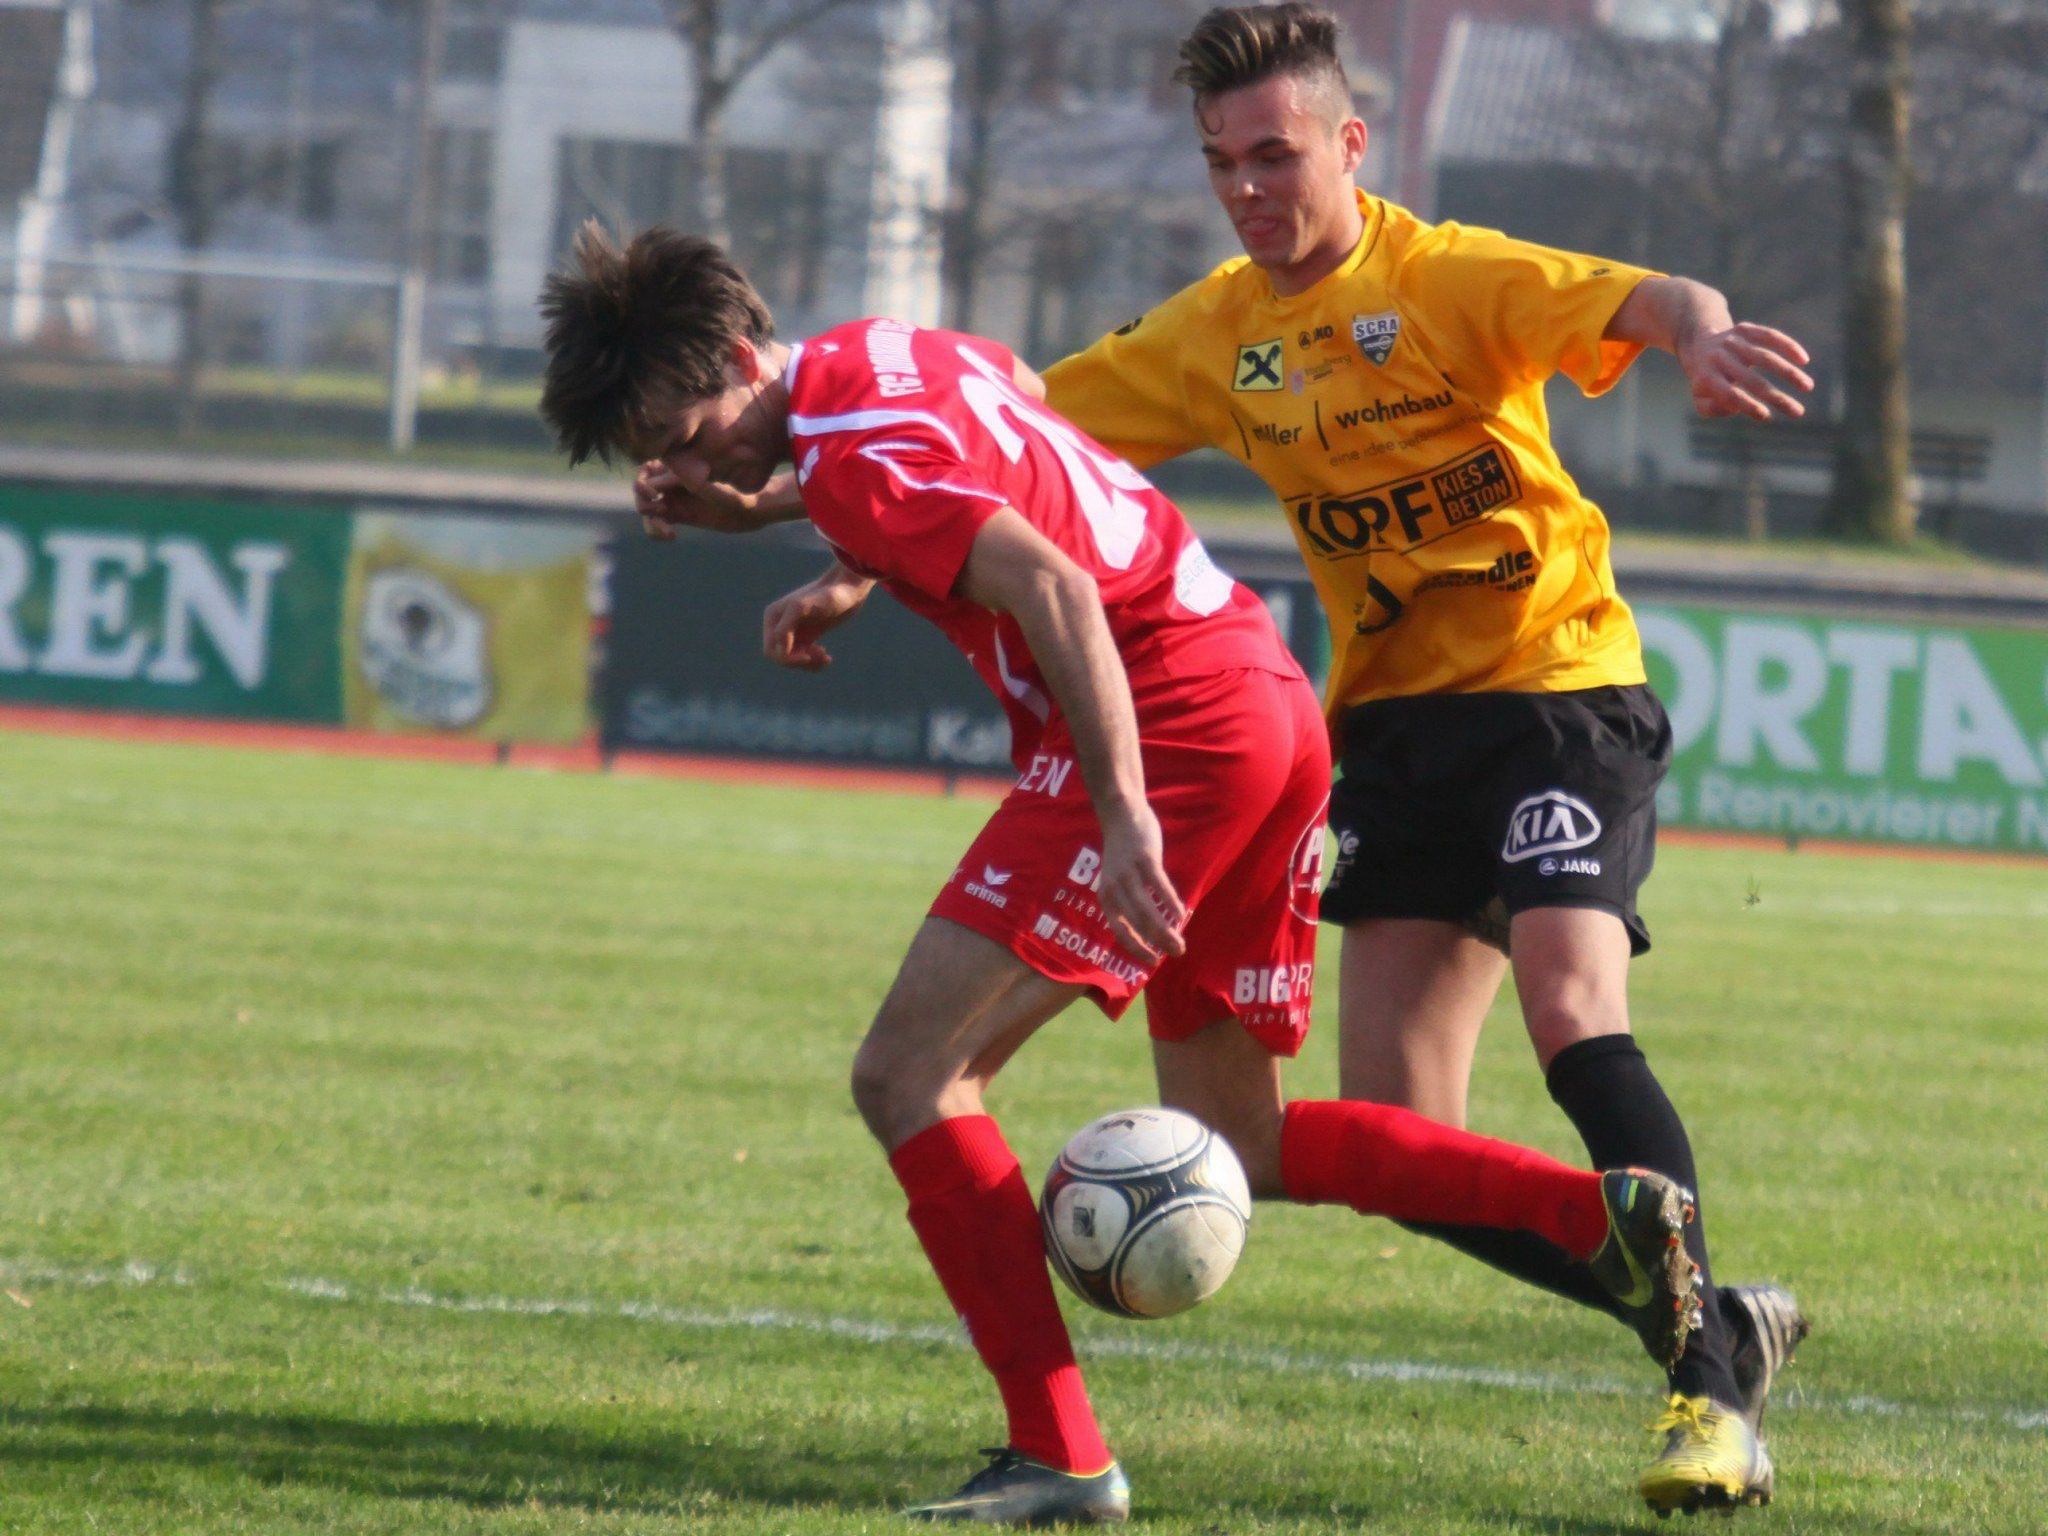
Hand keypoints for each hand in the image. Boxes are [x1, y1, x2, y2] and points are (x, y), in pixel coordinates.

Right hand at [633, 460, 776, 538]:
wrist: (756, 509)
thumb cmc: (741, 495)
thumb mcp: (718, 492)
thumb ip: (690, 485)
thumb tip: (658, 483)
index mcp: (681, 470)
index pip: (648, 472)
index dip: (643, 483)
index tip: (655, 495)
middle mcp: (675, 483)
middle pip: (643, 490)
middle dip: (644, 502)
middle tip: (659, 515)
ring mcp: (677, 498)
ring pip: (648, 508)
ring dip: (650, 521)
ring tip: (666, 533)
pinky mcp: (681, 515)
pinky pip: (659, 521)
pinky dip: (657, 529)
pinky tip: (671, 536)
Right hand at [762, 573, 872, 670]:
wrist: (848, 590)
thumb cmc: (827, 596)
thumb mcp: (802, 607)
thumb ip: (785, 626)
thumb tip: (779, 648)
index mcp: (773, 617)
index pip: (772, 650)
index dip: (788, 658)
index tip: (808, 657)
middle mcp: (779, 624)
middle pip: (780, 657)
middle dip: (798, 661)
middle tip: (819, 655)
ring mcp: (793, 631)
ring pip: (793, 660)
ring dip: (809, 663)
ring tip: (826, 657)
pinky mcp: (807, 637)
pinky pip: (803, 658)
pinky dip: (814, 662)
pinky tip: (826, 657)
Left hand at [1096, 804, 1187, 963]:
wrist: (1121, 814)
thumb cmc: (1123, 852)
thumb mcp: (1118, 880)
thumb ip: (1130, 902)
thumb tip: (1151, 928)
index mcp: (1106, 896)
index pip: (1120, 931)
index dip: (1137, 948)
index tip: (1153, 962)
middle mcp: (1114, 888)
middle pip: (1137, 924)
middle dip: (1158, 943)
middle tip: (1177, 953)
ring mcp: (1129, 874)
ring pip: (1148, 910)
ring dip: (1165, 930)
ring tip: (1180, 942)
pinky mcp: (1145, 860)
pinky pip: (1159, 887)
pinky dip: (1170, 903)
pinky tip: (1181, 915)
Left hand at [1677, 322, 1813, 422]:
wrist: (1698, 344)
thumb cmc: (1707, 380)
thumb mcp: (1700, 399)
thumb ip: (1712, 409)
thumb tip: (1735, 407)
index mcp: (1706, 378)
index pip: (1728, 395)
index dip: (1747, 405)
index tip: (1767, 415)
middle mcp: (1718, 358)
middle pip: (1752, 380)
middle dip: (1777, 397)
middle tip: (1799, 412)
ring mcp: (1732, 341)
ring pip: (1765, 357)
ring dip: (1789, 373)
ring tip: (1808, 387)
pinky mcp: (1744, 329)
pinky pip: (1769, 336)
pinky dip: (1788, 346)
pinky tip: (1804, 360)